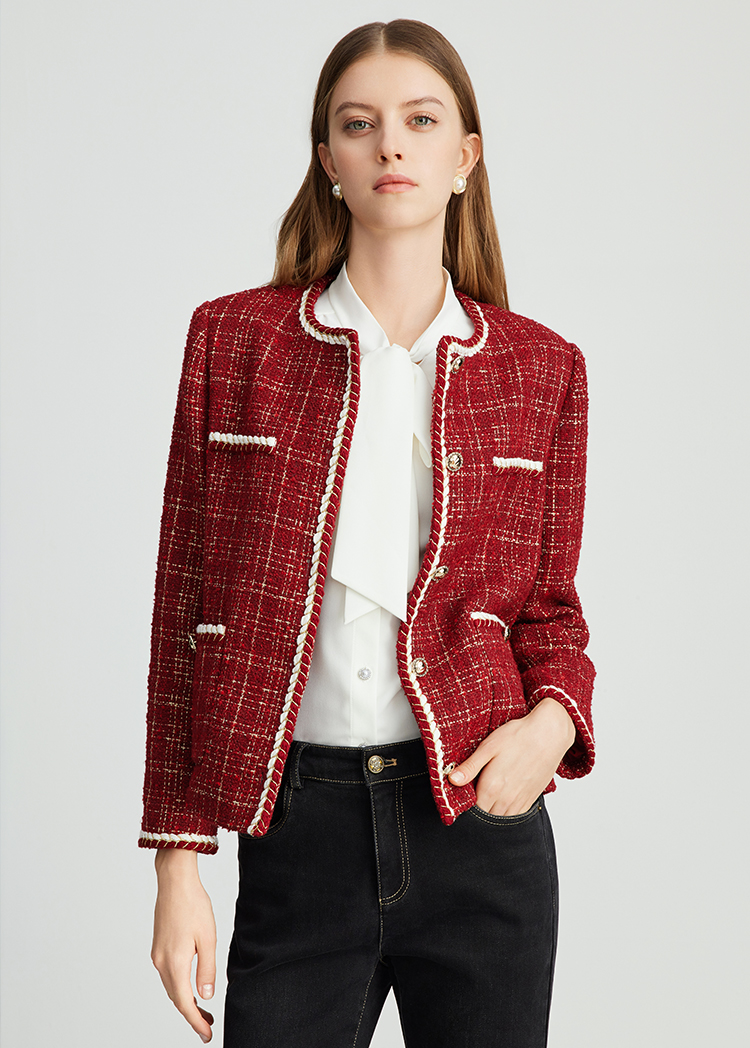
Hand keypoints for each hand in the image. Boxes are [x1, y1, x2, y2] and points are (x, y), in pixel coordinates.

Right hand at [151, 848, 216, 1042]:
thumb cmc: (194, 905)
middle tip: (208, 1025)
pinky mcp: (158, 946)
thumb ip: (207, 970)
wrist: (175, 881)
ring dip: (185, 1000)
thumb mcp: (208, 938)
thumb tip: (206, 996)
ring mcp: (157, 954)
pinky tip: (190, 984)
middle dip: (192, 1014)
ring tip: (203, 1008)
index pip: (184, 1003)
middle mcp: (161, 962)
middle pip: (176, 998)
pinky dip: (179, 986)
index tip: (206, 1035)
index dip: (196, 1021)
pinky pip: (168, 974)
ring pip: (171, 987)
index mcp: (174, 963)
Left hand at [448, 697, 575, 815]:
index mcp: (491, 787)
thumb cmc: (517, 736)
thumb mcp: (488, 747)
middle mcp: (505, 799)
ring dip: (492, 814)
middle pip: (486, 817)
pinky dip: (507, 813)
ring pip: (501, 819)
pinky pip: (516, 816)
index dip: (465, 805)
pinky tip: (502, 801)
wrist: (549, 734)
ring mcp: (520, 801)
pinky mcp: (531, 798)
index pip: (472, 809)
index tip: (461, 796)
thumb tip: (452, 780)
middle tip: (473, 797)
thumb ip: (470, 767)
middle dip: (477, 811)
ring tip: (487, 799)